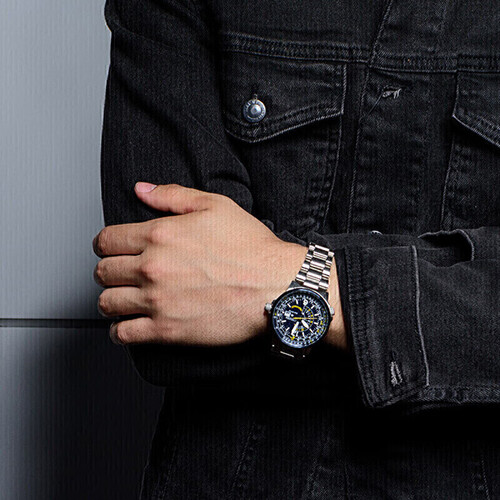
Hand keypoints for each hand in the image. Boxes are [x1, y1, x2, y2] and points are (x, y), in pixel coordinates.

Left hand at [93, 182, 345, 347]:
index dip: (106, 244)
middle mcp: (152, 268)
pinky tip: (129, 324)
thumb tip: (142, 190)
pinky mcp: (167, 331)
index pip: (107, 240)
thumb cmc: (251, 248)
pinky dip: (119, 331)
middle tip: (121, 274)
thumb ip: (173, 195)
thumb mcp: (215, 206)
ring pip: (107, 303)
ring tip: (124, 299)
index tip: (113, 249)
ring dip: (111, 300)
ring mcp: (158, 301)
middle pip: (103, 271)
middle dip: (108, 270)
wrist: (276, 286)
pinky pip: (124, 334)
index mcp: (160, 235)